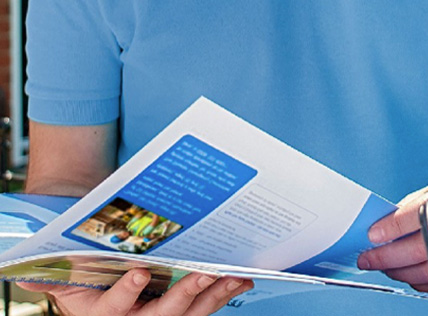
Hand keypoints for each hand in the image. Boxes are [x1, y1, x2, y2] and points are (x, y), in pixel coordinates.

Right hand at [18, 269, 251, 315]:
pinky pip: (206, 308)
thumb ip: (56, 280)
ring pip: (192, 313)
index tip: (142, 273)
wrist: (101, 294)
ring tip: (233, 276)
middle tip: (206, 272)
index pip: (115, 309)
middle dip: (186, 294)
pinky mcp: (185, 314)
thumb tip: (29, 276)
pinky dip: (225, 294)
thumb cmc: (87, 287)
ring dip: (215, 295)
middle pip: (164, 314)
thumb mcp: (68, 286)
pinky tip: (241, 280)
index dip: (127, 293)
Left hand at [357, 177, 427, 291]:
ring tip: (382, 265)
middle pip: (417, 248)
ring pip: (424, 269)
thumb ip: (410, 205)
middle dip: (386, 256)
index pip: (415, 215)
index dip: (391, 227)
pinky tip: (404, 271)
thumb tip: (379, 226)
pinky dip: (413, 279)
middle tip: (367, 259)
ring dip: (397, 271)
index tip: (372, 236)